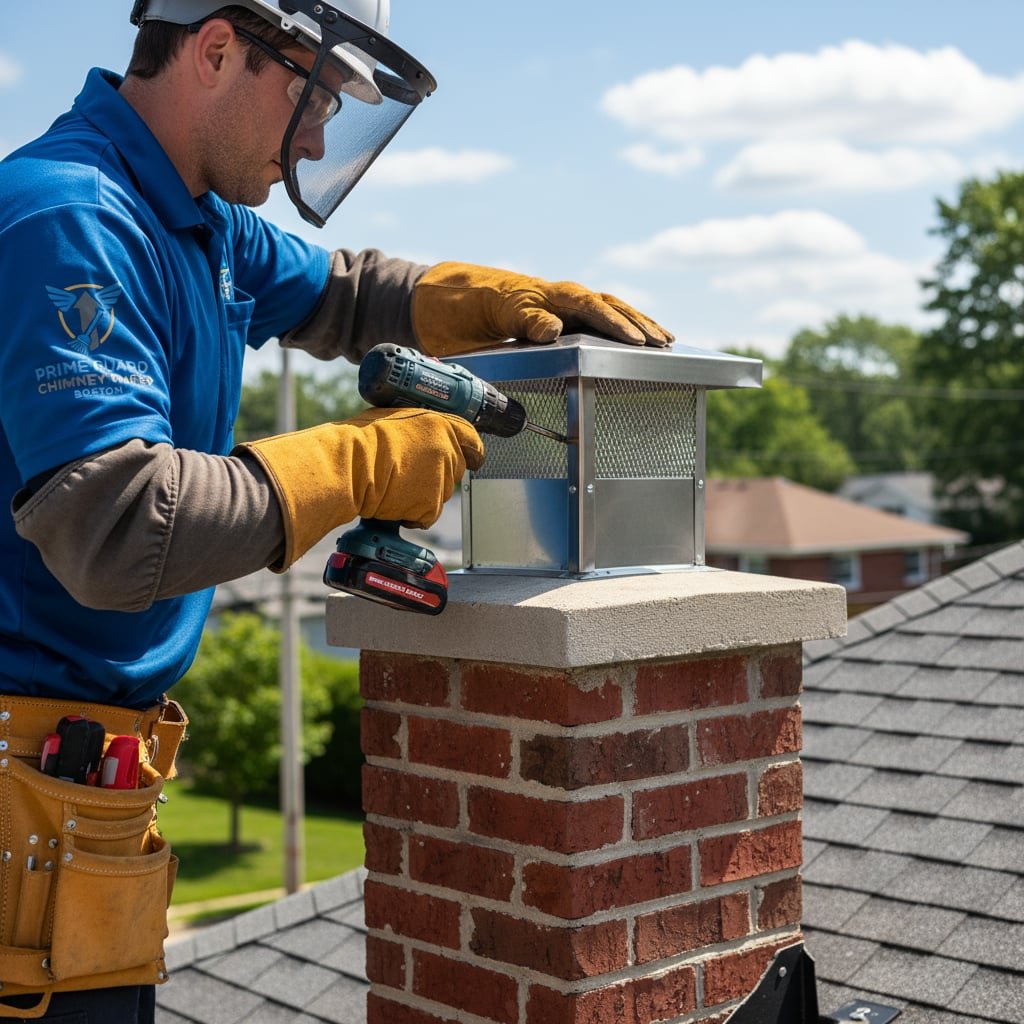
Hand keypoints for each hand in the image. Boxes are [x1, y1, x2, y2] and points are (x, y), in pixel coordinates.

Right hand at [344, 407, 483, 526]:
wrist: (351, 464)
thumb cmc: (361, 440)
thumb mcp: (395, 418)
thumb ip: (418, 428)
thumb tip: (418, 437)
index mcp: (439, 424)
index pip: (470, 438)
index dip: (473, 451)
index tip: (475, 458)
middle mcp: (446, 450)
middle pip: (454, 470)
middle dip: (436, 476)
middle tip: (409, 476)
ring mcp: (441, 478)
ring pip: (440, 494)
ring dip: (422, 495)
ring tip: (394, 486)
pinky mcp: (431, 504)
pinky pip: (427, 515)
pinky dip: (413, 515)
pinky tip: (393, 503)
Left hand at [412, 261, 673, 355]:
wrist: (431, 296)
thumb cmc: (450, 314)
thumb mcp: (473, 323)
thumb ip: (516, 322)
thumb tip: (555, 328)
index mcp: (529, 297)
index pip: (577, 306)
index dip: (608, 324)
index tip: (632, 341)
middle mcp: (547, 295)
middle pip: (600, 303)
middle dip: (632, 324)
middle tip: (659, 343)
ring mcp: (552, 301)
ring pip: (603, 306)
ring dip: (634, 322)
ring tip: (664, 339)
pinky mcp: (553, 309)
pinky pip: (593, 313)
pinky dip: (620, 323)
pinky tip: (640, 337)